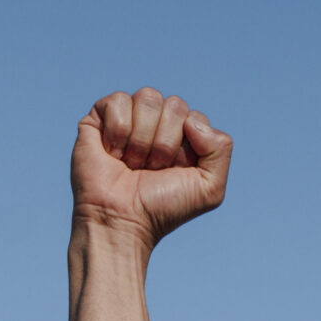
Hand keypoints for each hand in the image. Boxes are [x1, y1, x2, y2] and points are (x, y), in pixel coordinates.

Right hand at [71, 88, 230, 250]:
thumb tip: (191, 120)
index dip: (185, 147)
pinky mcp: (99, 118)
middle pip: (174, 105)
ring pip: (148, 98)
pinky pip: (118, 101)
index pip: (193, 117)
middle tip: (149, 170)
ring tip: (131, 164)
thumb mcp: (209, 189)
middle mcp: (156, 123)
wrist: (122, 222)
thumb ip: (222, 149)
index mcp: (181, 136)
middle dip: (164, 144)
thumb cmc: (161, 209)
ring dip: (141, 140)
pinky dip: (118, 131)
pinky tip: (113, 153)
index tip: (171, 173)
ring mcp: (128, 118)